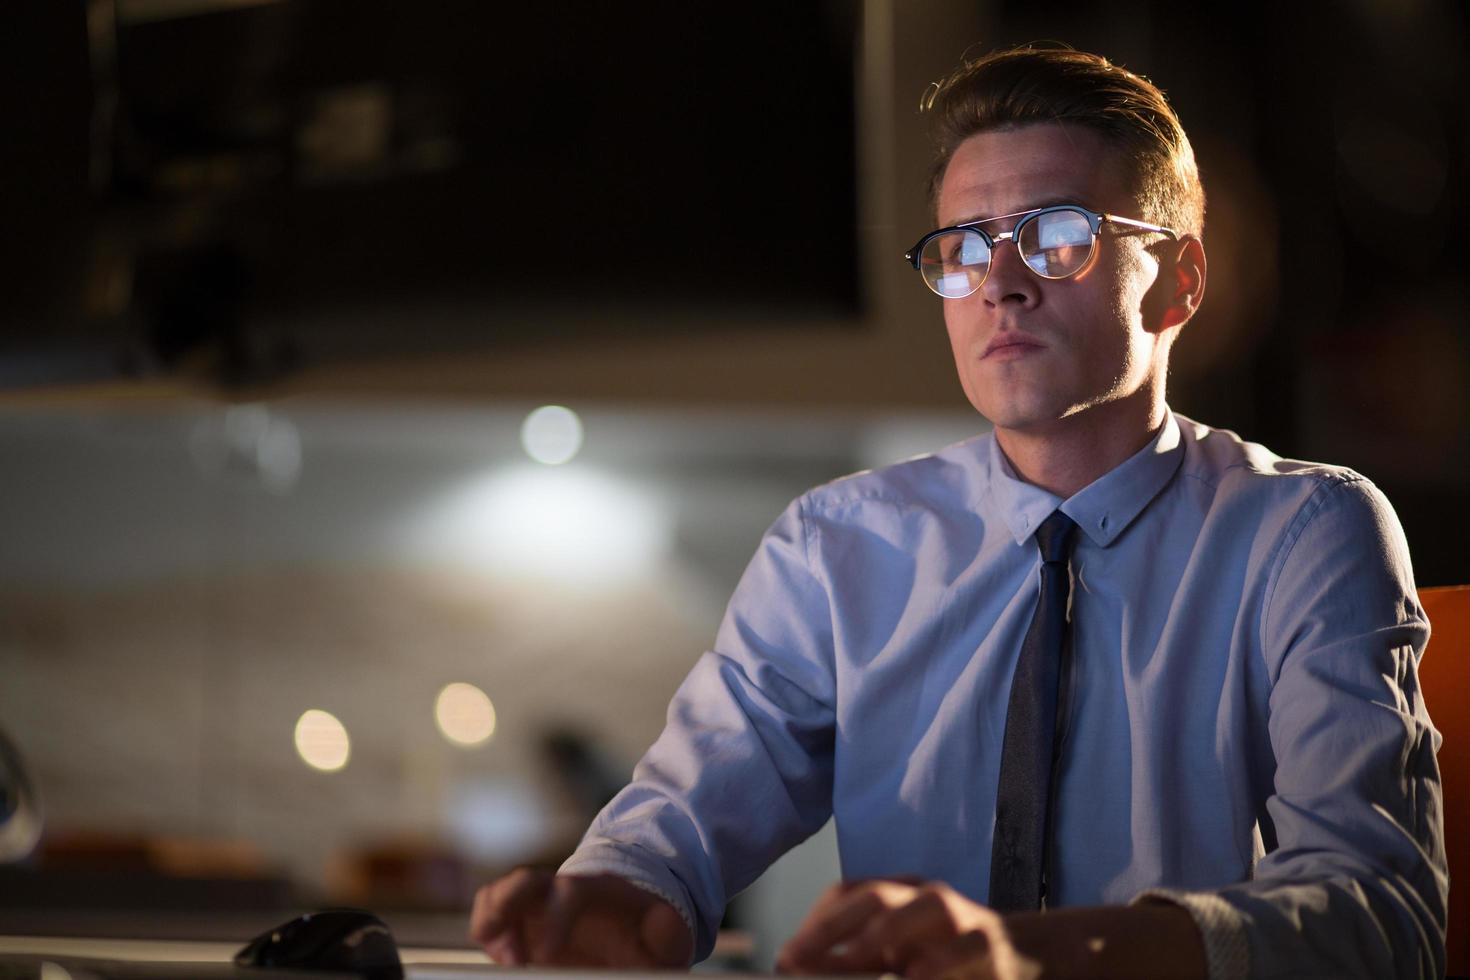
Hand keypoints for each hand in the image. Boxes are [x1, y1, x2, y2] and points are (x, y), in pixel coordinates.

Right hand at [468, 868, 692, 968]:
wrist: (628, 926)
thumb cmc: (647, 937)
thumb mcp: (667, 937)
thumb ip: (669, 933)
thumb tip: (666, 922)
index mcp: (598, 890)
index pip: (571, 892)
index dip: (555, 919)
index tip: (545, 955)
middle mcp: (561, 890)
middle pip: (526, 881)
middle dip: (508, 907)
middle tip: (510, 957)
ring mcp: (537, 904)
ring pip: (500, 894)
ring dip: (492, 921)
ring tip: (505, 959)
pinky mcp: (519, 922)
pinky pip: (491, 913)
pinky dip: (487, 931)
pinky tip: (504, 960)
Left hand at [777, 879, 1039, 979]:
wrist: (1028, 956)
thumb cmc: (951, 957)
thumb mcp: (903, 953)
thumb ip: (861, 959)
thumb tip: (802, 969)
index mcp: (899, 895)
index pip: (848, 894)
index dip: (815, 923)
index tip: (786, 957)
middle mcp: (925, 897)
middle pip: (874, 896)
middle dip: (830, 927)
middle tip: (797, 961)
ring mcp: (960, 917)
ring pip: (922, 908)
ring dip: (881, 933)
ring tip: (851, 958)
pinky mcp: (989, 944)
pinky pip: (962, 948)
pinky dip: (936, 962)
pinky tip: (914, 977)